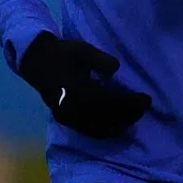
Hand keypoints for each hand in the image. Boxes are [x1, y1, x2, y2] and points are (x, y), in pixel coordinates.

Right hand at [18, 32, 150, 138]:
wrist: (36, 61)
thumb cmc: (63, 53)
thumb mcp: (83, 50)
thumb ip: (100, 60)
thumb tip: (116, 70)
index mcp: (78, 91)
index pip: (110, 102)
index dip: (130, 103)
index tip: (146, 99)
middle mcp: (73, 108)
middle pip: (107, 118)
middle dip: (129, 114)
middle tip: (144, 108)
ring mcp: (68, 116)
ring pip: (98, 128)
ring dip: (119, 125)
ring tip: (135, 116)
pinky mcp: (65, 119)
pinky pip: (88, 131)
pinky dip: (105, 132)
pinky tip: (117, 126)